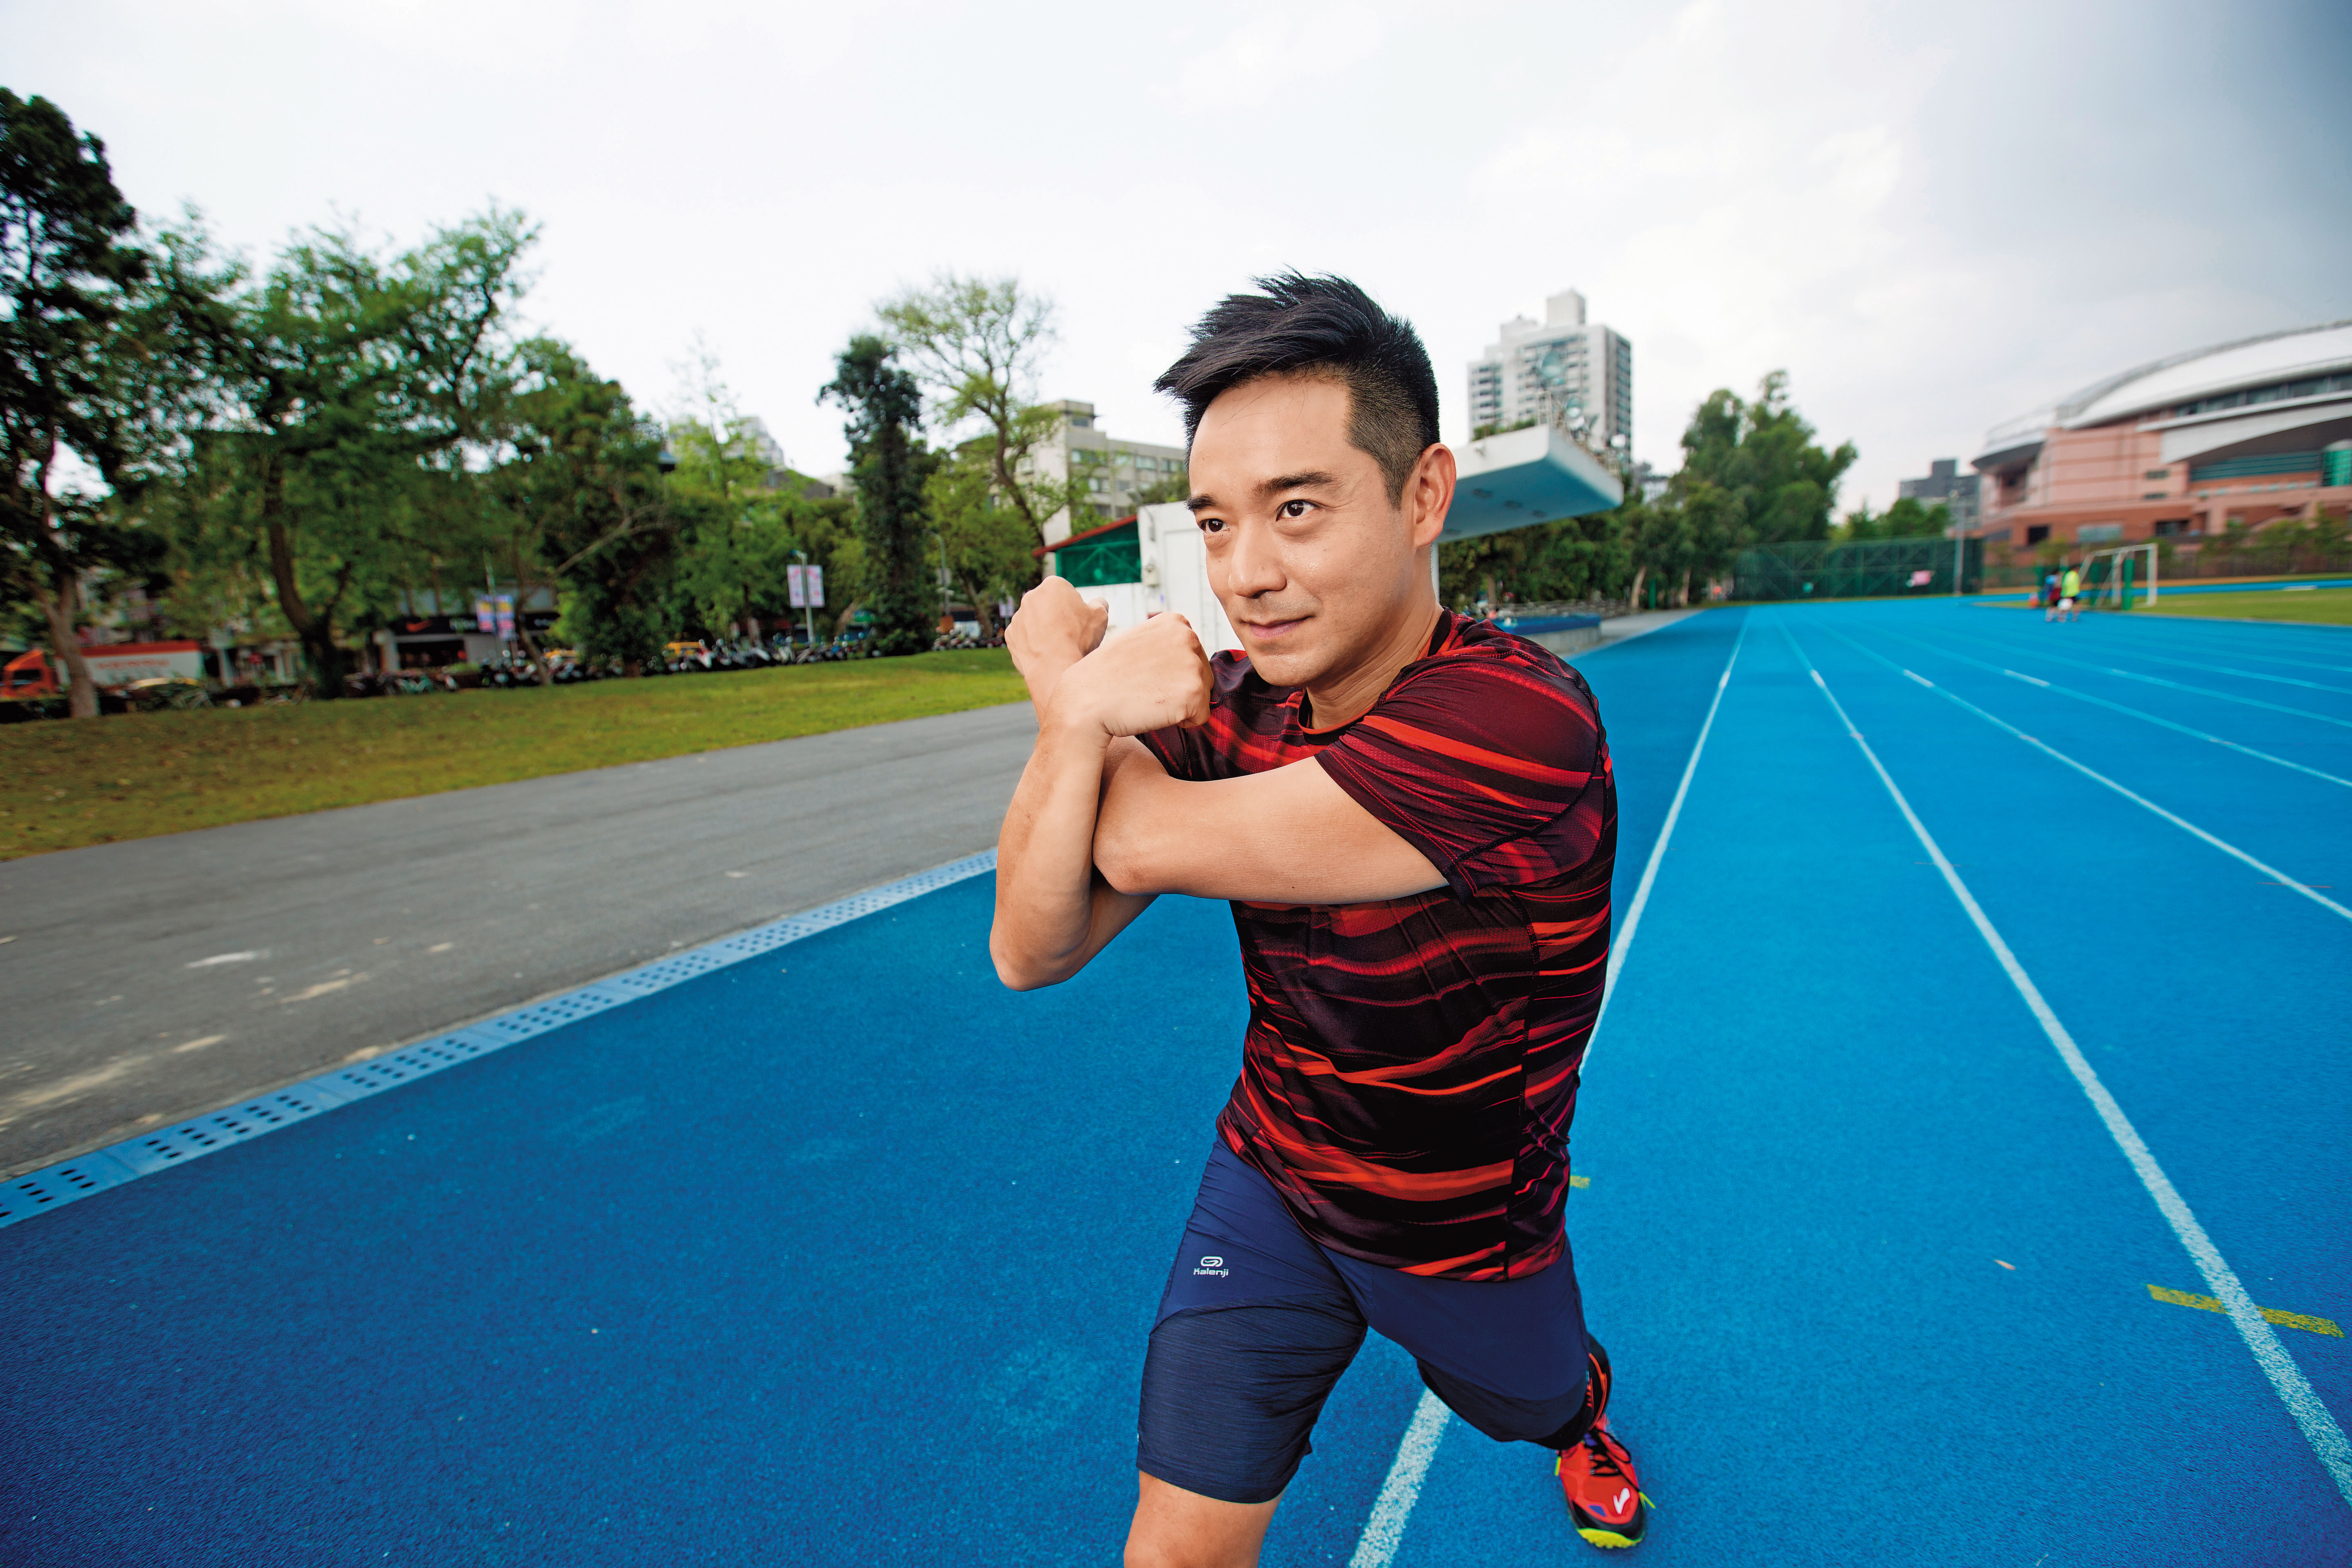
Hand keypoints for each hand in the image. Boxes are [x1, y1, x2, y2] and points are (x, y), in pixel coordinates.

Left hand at [1007, 576, 1109, 706]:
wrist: (1054, 667)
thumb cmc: (1078, 638)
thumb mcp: (1100, 616)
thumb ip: (1099, 604)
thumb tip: (1097, 602)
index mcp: (1052, 585)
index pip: (1067, 593)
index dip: (1076, 608)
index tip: (1079, 622)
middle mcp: (1030, 596)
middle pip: (1049, 605)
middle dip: (1058, 616)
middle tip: (1069, 635)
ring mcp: (1018, 616)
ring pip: (1035, 621)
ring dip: (1044, 629)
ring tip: (1057, 647)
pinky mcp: (1010, 635)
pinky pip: (1025, 637)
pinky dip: (1033, 643)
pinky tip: (1044, 653)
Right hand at [1050, 611, 1212, 739]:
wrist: (1086, 700)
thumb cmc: (1107, 677)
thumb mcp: (1139, 642)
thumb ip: (1166, 643)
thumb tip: (1188, 656)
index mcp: (1176, 622)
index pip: (1193, 656)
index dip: (1171, 673)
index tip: (1146, 675)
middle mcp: (1189, 636)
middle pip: (1203, 675)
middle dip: (1180, 688)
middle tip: (1146, 689)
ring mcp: (1193, 664)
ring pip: (1202, 696)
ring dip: (1180, 705)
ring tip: (1149, 699)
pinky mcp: (1194, 692)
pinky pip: (1201, 717)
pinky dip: (1182, 722)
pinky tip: (1155, 712)